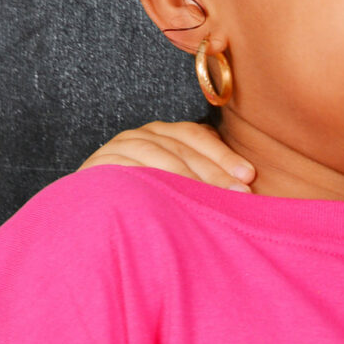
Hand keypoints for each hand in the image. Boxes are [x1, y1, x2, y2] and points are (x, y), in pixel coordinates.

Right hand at [78, 122, 253, 190]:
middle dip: (214, 172)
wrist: (95, 210)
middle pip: (182, 148)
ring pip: (158, 156)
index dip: (223, 155)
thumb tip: (247, 184)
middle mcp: (142, 135)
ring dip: (187, 179)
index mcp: (164, 133)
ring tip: (208, 201)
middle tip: (239, 194)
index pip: (196, 135)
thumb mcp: (178, 183)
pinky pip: (127, 169)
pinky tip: (170, 199)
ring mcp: (119, 147)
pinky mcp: (99, 164)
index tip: (249, 176)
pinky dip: (150, 181)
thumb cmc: (149, 197)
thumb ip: (205, 175)